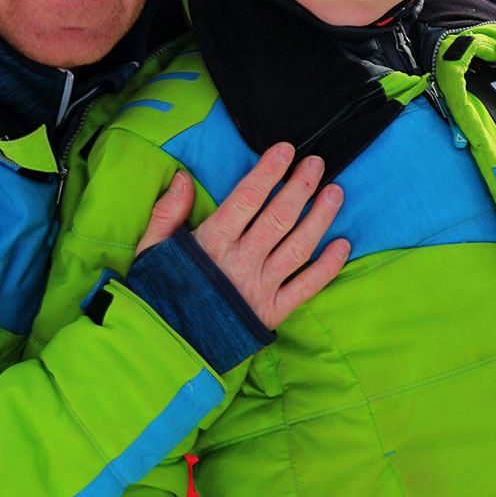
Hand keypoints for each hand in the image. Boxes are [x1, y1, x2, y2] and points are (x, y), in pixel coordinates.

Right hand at [135, 143, 350, 329]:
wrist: (166, 346)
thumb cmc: (160, 292)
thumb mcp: (152, 248)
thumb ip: (167, 212)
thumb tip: (183, 176)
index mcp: (211, 244)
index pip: (246, 200)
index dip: (267, 173)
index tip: (285, 150)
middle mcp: (241, 263)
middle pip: (279, 218)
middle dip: (301, 188)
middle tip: (317, 164)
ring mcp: (260, 288)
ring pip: (298, 247)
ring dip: (320, 218)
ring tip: (335, 192)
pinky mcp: (273, 312)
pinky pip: (306, 287)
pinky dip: (328, 267)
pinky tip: (343, 245)